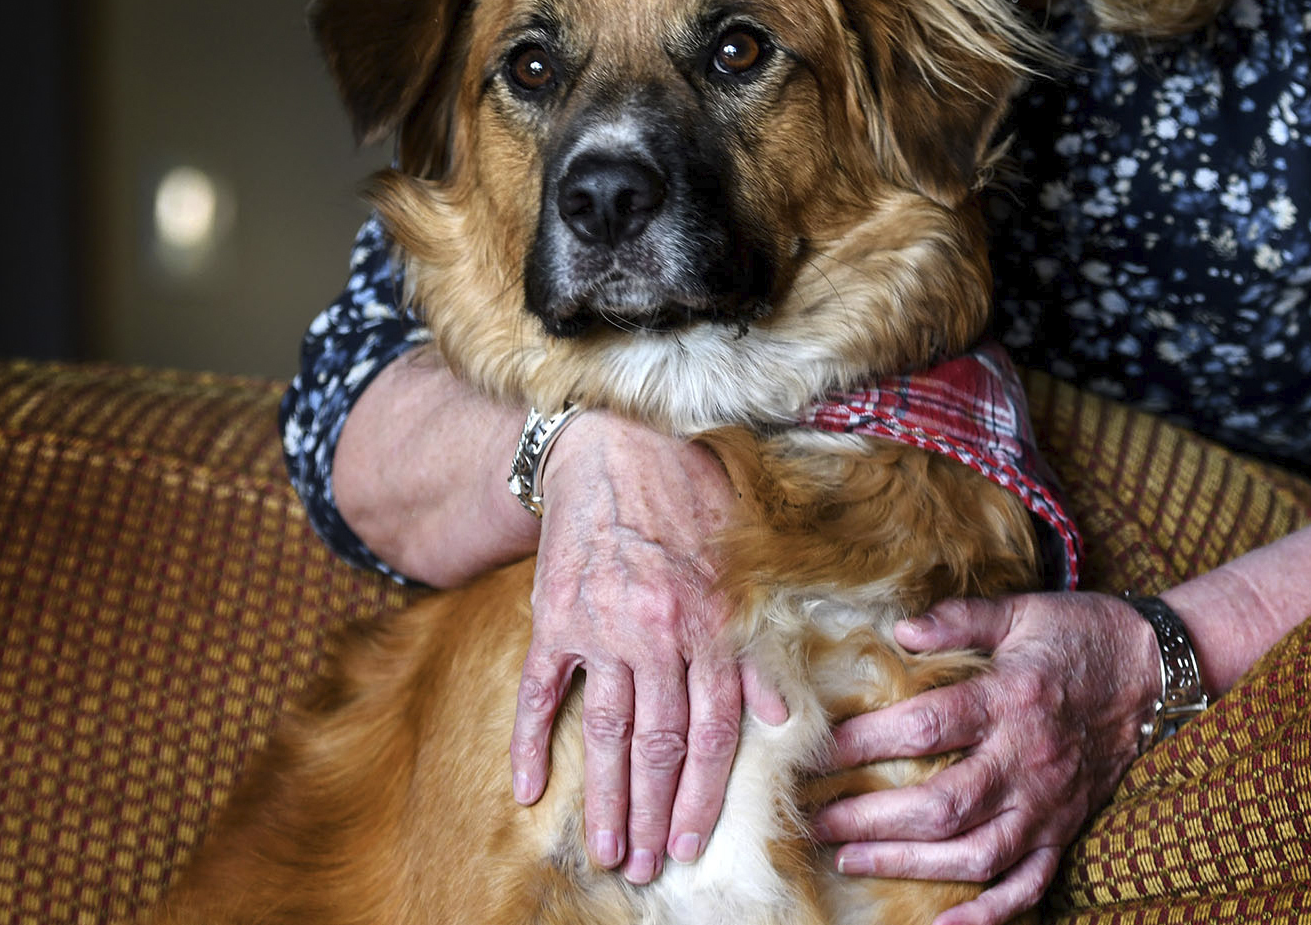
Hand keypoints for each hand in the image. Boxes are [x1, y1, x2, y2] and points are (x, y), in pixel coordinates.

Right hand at [508, 411, 787, 883]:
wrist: (615, 443)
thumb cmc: (689, 501)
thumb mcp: (742, 566)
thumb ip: (758, 646)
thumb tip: (782, 718)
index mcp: (711, 627)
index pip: (713, 734)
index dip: (702, 797)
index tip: (691, 845)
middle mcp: (660, 634)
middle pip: (658, 745)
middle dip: (652, 814)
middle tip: (643, 867)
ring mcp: (603, 627)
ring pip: (605, 732)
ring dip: (604, 798)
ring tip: (604, 849)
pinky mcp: (555, 615)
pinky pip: (538, 692)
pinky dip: (529, 741)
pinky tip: (527, 788)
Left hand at [811, 592, 1161, 924]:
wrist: (1154, 670)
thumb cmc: (1079, 635)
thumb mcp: (1020, 611)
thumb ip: (959, 620)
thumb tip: (898, 630)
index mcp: (1010, 699)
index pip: (926, 727)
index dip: (866, 743)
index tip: (819, 752)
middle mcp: (1027, 760)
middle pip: (940, 804)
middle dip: (870, 817)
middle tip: (817, 817)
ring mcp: (1047, 804)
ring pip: (974, 854)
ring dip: (907, 864)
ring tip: (851, 858)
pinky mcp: (1063, 830)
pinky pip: (1027, 886)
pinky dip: (986, 914)